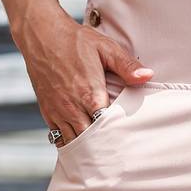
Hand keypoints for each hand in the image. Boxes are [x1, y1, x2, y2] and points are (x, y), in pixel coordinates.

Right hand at [17, 10, 153, 146]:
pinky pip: (58, 136)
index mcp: (91, 94)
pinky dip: (70, 143)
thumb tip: (147, 77)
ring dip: (87, 148)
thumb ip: (127, 66)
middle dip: (104, 147)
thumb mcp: (106, 49)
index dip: (118, 135)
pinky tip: (82, 146)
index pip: (107, 127)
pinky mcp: (47, 111)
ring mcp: (58, 111)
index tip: (129, 139)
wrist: (42, 36)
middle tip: (119, 154)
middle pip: (91, 140)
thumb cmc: (76, 41)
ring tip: (102, 154)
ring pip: (73, 142)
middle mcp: (73, 107)